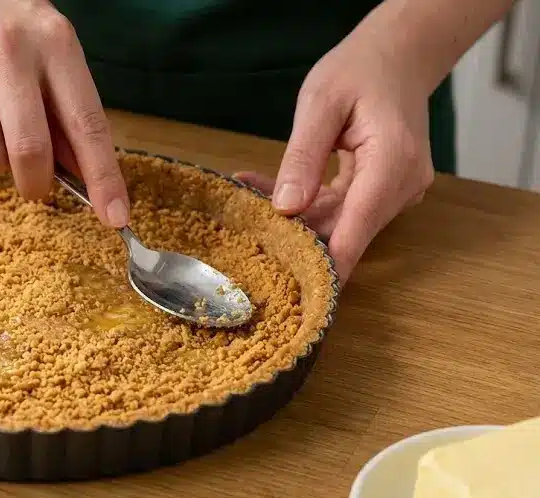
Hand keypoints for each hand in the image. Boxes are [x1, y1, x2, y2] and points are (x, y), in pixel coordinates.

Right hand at [0, 0, 129, 227]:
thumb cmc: (2, 21)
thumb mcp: (47, 47)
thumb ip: (64, 106)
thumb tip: (84, 176)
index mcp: (54, 43)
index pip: (87, 123)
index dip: (103, 177)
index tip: (115, 216)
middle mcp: (8, 51)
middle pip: (29, 151)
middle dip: (35, 183)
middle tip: (33, 184)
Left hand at [235, 32, 434, 286]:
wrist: (399, 54)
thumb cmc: (360, 69)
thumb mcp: (320, 103)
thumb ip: (302, 156)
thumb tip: (285, 208)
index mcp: (392, 162)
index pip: (357, 229)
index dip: (326, 268)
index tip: (294, 296)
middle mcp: (402, 186)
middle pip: (344, 230)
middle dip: (295, 238)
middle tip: (243, 237)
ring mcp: (396, 191)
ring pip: (339, 222)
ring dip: (294, 219)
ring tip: (246, 199)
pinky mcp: (383, 191)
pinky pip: (341, 208)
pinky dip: (306, 204)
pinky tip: (266, 191)